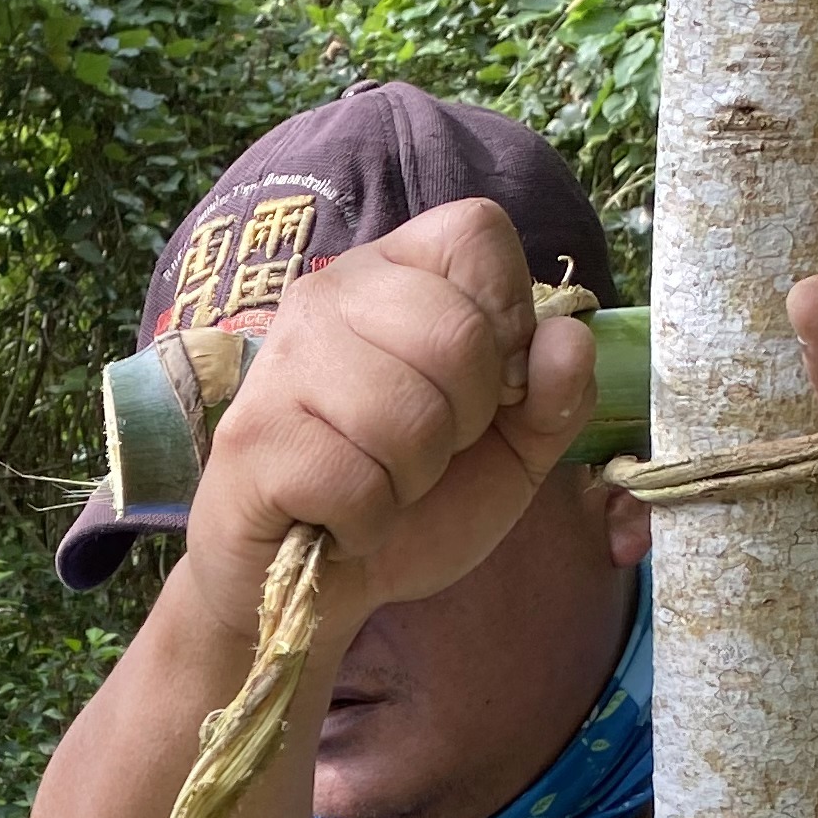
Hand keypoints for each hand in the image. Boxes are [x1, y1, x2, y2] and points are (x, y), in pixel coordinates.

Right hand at [173, 198, 605, 643]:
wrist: (315, 583)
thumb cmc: (411, 500)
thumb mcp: (513, 446)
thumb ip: (558, 392)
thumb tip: (565, 344)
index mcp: (395, 275)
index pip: (475, 234)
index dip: (507, 314)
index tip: (489, 383)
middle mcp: (329, 296)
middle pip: (456, 333)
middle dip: (464, 422)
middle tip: (423, 452)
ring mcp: (283, 364)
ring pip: (406, 416)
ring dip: (412, 480)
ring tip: (378, 485)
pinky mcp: (253, 439)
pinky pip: (355, 483)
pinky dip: (366, 524)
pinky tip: (340, 521)